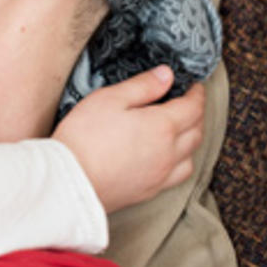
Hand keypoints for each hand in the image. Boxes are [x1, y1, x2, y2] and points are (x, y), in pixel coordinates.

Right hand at [53, 66, 204, 213]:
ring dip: (192, 139)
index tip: (195, 86)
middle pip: (197, 131)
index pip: (192, 107)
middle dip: (197, 114)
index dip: (197, 94)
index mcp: (162, 126)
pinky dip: (182, 162)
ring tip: (182, 130)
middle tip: (189, 103)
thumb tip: (167, 75)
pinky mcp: (150, 191)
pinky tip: (169, 158)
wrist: (70, 180)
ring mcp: (161, 174)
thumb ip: (142, 86)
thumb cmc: (85, 137)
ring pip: (191, 155)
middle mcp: (169, 152)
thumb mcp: (108, 99)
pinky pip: (179, 176)